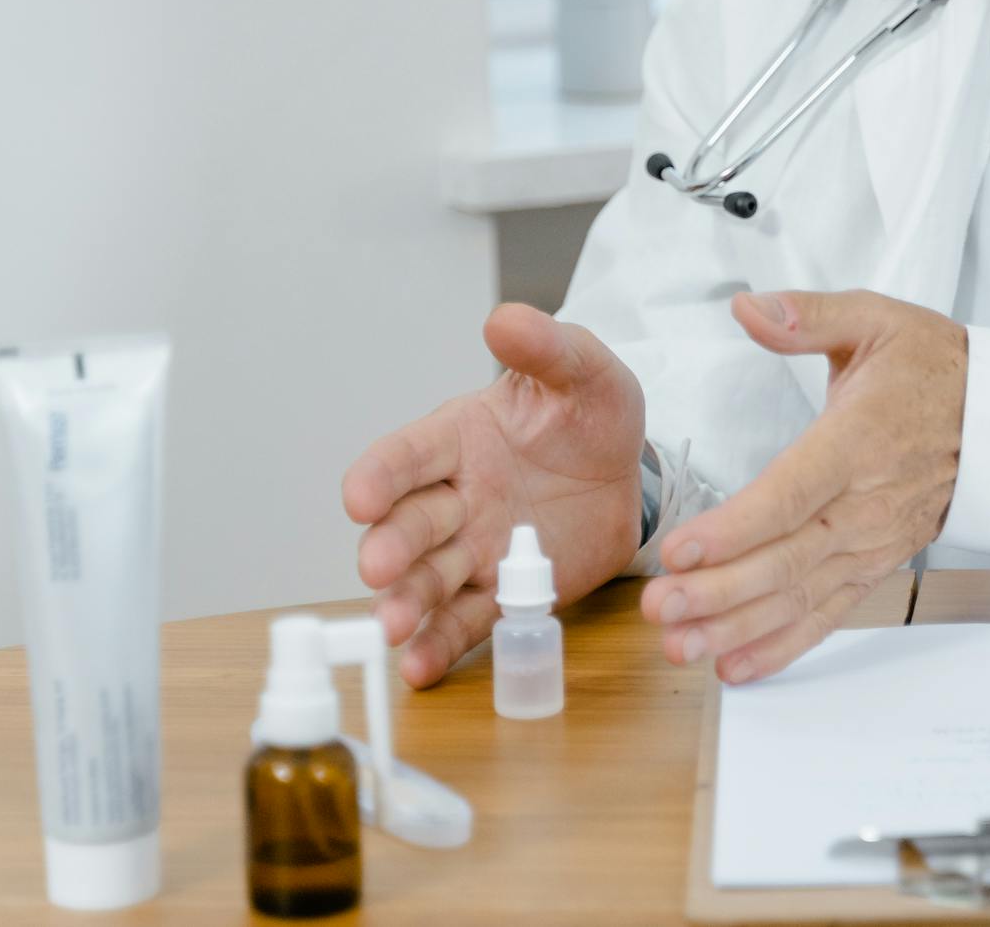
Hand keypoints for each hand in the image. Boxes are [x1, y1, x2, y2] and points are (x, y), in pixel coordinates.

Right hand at [341, 304, 646, 686]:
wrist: (630, 473)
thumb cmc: (591, 414)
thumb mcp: (584, 372)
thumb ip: (546, 348)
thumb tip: (504, 319)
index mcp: (459, 439)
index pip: (407, 456)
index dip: (380, 476)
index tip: (359, 497)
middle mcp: (454, 498)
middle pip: (409, 524)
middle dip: (390, 546)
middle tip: (379, 567)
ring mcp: (474, 550)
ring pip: (427, 580)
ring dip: (405, 603)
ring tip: (393, 628)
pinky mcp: (502, 593)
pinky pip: (464, 623)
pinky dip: (439, 645)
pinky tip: (419, 669)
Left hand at [640, 289, 966, 682]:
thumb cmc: (933, 367)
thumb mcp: (876, 320)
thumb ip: (807, 316)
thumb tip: (747, 307)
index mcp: (859, 439)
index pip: (791, 493)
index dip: (736, 527)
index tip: (682, 550)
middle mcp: (866, 502)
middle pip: (787, 557)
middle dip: (718, 591)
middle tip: (658, 609)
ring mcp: (873, 541)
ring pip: (801, 594)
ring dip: (739, 626)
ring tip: (681, 647)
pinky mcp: (877, 564)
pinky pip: (830, 613)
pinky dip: (784, 645)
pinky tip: (737, 667)